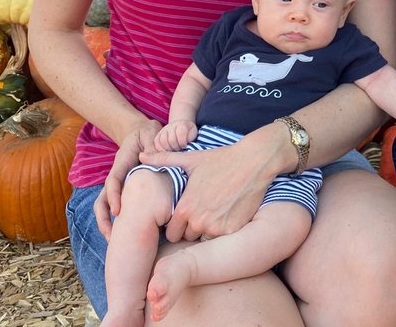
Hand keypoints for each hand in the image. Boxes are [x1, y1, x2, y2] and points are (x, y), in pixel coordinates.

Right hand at [95, 118, 161, 238]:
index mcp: (122, 163)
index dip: (113, 196)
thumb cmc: (149, 134)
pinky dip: (116, 222)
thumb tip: (154, 155)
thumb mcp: (152, 134)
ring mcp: (119, 184)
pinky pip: (116, 207)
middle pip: (102, 199)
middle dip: (103, 218)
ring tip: (114, 242)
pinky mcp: (124, 190)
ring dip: (106, 224)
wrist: (142, 133)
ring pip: (105, 206)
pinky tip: (124, 236)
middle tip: (111, 237)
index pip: (113, 181)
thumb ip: (153, 144)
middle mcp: (116, 176)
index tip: (117, 211)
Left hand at [138, 129, 277, 242]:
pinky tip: (228, 213)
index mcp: (185, 208)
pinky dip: (224, 230)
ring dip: (207, 231)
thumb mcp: (190, 159)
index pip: (171, 232)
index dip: (178, 224)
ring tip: (215, 212)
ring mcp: (216, 228)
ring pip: (204, 240)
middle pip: (187, 238)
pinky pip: (222, 239)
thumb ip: (162, 160)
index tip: (187, 214)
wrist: (254, 161)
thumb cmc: (220, 159)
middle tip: (203, 212)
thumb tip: (141, 155)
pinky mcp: (233, 230)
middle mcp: (198, 221)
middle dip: (192, 228)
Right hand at [155, 120, 197, 151]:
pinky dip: (161, 150)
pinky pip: (156, 143)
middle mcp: (171, 126)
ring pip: (163, 142)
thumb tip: (185, 146)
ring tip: (174, 152)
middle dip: (176, 148)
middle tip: (180, 150)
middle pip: (171, 139)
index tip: (185, 146)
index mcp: (182, 124)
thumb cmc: (188, 133)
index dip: (183, 142)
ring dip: (169, 150)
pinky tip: (167, 152)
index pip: (180, 133)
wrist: (181, 128)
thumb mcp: (193, 134)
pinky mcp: (158, 136)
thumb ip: (191, 138)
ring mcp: (163, 130)